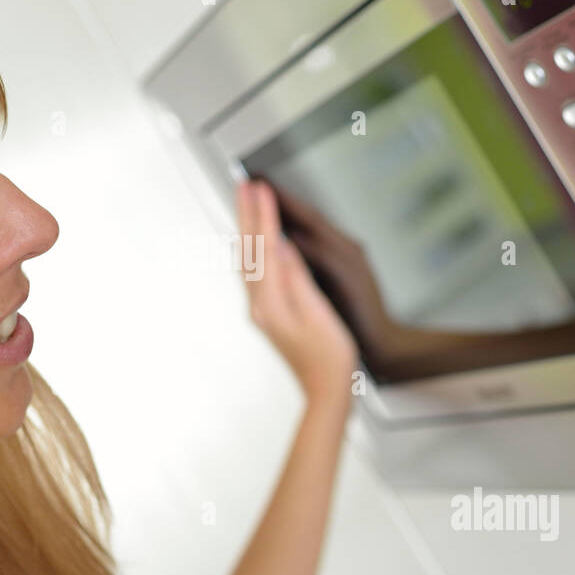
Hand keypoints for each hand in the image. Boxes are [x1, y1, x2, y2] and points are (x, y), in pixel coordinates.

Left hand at [236, 180, 358, 401]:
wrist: (326, 390)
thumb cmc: (330, 357)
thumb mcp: (317, 313)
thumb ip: (297, 278)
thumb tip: (281, 246)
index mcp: (270, 302)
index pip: (263, 248)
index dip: (263, 214)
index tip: (260, 188)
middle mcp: (259, 305)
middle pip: (248, 251)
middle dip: (247, 215)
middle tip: (244, 185)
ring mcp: (261, 311)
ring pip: (247, 261)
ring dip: (247, 229)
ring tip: (246, 204)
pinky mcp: (268, 315)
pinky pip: (253, 273)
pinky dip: (253, 250)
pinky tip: (256, 246)